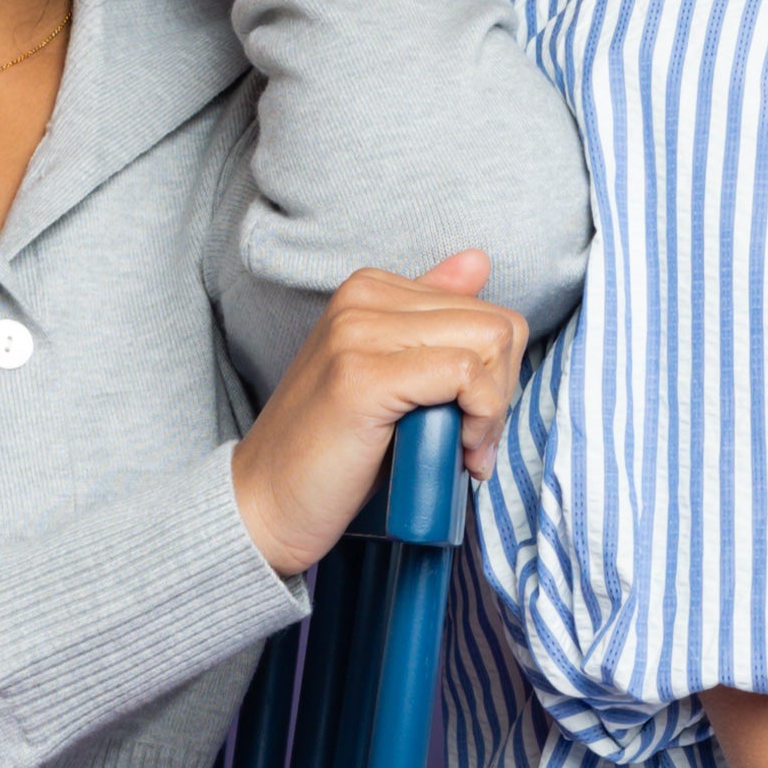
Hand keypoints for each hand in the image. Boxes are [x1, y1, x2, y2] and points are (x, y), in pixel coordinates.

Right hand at [229, 256, 524, 576]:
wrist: (265, 505)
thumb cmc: (332, 452)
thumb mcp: (389, 372)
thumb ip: (430, 317)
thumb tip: (477, 262)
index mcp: (370, 290)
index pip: (485, 310)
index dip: (495, 376)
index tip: (473, 424)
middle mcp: (363, 298)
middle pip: (497, 325)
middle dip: (502, 391)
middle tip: (470, 441)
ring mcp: (359, 333)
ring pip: (490, 344)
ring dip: (494, 410)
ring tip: (460, 449)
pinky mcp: (363, 377)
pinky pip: (466, 376)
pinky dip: (481, 421)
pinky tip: (458, 453)